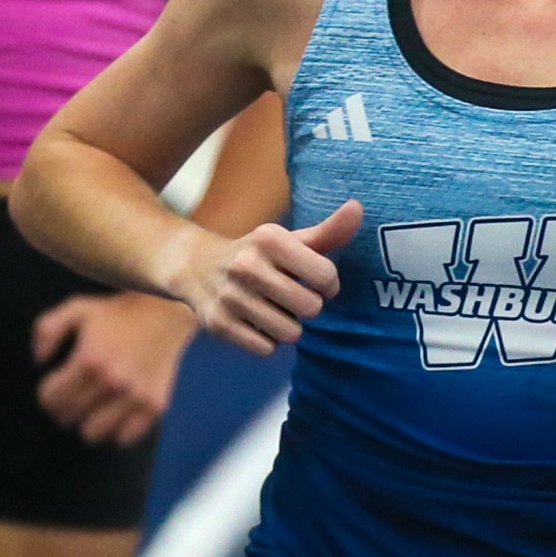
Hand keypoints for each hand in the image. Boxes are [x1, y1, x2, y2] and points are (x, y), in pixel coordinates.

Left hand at [32, 290, 198, 446]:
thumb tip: (39, 362)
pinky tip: (116, 412)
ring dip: (88, 421)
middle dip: (64, 407)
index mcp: (89, 360)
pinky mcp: (155, 406)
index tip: (56, 383)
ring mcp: (135, 397)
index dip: (48, 391)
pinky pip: (124, 438)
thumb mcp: (77, 308)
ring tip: (94, 406)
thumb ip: (47, 330)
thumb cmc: (118, 313)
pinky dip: (116, 430)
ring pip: (92, 434)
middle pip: (67, 418)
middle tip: (74, 393)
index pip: (50, 399)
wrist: (168, 313)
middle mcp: (112, 382)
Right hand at [173, 200, 362, 359]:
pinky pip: (267, 349)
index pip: (325, 275)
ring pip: (290, 333)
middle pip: (311, 308)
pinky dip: (268, 341)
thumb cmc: (259, 255)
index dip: (328, 284)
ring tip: (274, 310)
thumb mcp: (290, 240)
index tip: (316, 281)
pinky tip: (256, 322)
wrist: (197, 268)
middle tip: (293, 298)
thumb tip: (359, 208)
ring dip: (288, 326)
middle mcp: (247, 265)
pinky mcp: (218, 325)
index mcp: (270, 238)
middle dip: (308, 307)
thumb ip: (329, 231)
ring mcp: (230, 296)